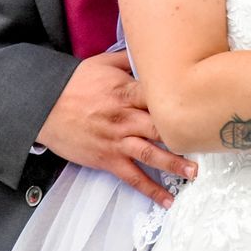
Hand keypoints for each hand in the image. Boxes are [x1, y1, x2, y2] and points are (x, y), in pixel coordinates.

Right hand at [36, 51, 196, 206]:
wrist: (43, 106)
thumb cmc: (73, 83)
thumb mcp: (101, 63)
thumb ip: (129, 59)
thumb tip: (152, 50)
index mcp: (125, 91)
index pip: (159, 96)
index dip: (180, 100)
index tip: (200, 106)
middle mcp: (124, 117)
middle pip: (161, 126)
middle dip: (184, 135)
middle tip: (207, 142)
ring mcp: (117, 140)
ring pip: (151, 154)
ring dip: (175, 165)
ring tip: (194, 173)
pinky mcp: (108, 159)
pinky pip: (132, 176)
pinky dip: (150, 190)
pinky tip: (167, 200)